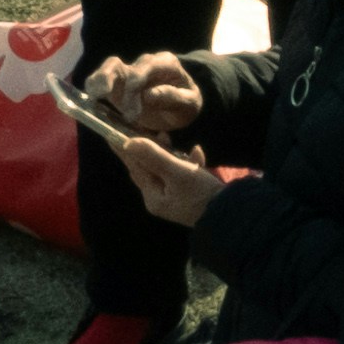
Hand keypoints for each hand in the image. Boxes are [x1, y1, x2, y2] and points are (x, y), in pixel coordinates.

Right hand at [89, 48, 203, 136]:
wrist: (182, 105)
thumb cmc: (187, 103)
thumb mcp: (190, 103)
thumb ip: (172, 96)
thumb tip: (149, 95)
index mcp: (165, 63)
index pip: (146, 67)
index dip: (135, 85)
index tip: (131, 110)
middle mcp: (143, 64)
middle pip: (119, 63)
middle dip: (108, 78)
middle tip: (103, 95)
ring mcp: (128, 73)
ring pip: (107, 70)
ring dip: (97, 82)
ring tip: (93, 97)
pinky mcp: (117, 85)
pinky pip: (101, 83)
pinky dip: (95, 90)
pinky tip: (92, 102)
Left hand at [105, 129, 220, 228]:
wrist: (232, 215)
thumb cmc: (202, 194)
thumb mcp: (178, 172)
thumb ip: (154, 156)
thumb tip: (128, 142)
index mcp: (152, 196)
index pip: (134, 167)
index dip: (124, 148)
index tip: (111, 132)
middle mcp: (159, 198)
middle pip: (148, 167)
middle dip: (148, 148)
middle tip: (142, 128)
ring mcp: (174, 197)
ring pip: (165, 169)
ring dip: (169, 153)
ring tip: (169, 137)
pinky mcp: (188, 194)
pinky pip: (182, 174)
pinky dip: (188, 162)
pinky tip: (197, 153)